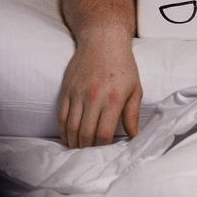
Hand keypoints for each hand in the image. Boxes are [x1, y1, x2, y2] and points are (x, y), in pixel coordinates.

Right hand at [57, 29, 141, 147]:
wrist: (103, 39)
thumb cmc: (123, 65)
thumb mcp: (135, 89)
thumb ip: (133, 115)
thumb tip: (135, 136)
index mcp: (113, 99)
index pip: (104, 133)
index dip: (102, 148)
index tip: (104, 154)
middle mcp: (94, 97)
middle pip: (85, 133)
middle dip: (87, 149)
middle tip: (89, 156)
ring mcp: (78, 93)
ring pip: (71, 126)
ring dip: (73, 142)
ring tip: (78, 149)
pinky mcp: (67, 89)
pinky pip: (61, 115)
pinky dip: (63, 129)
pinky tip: (68, 136)